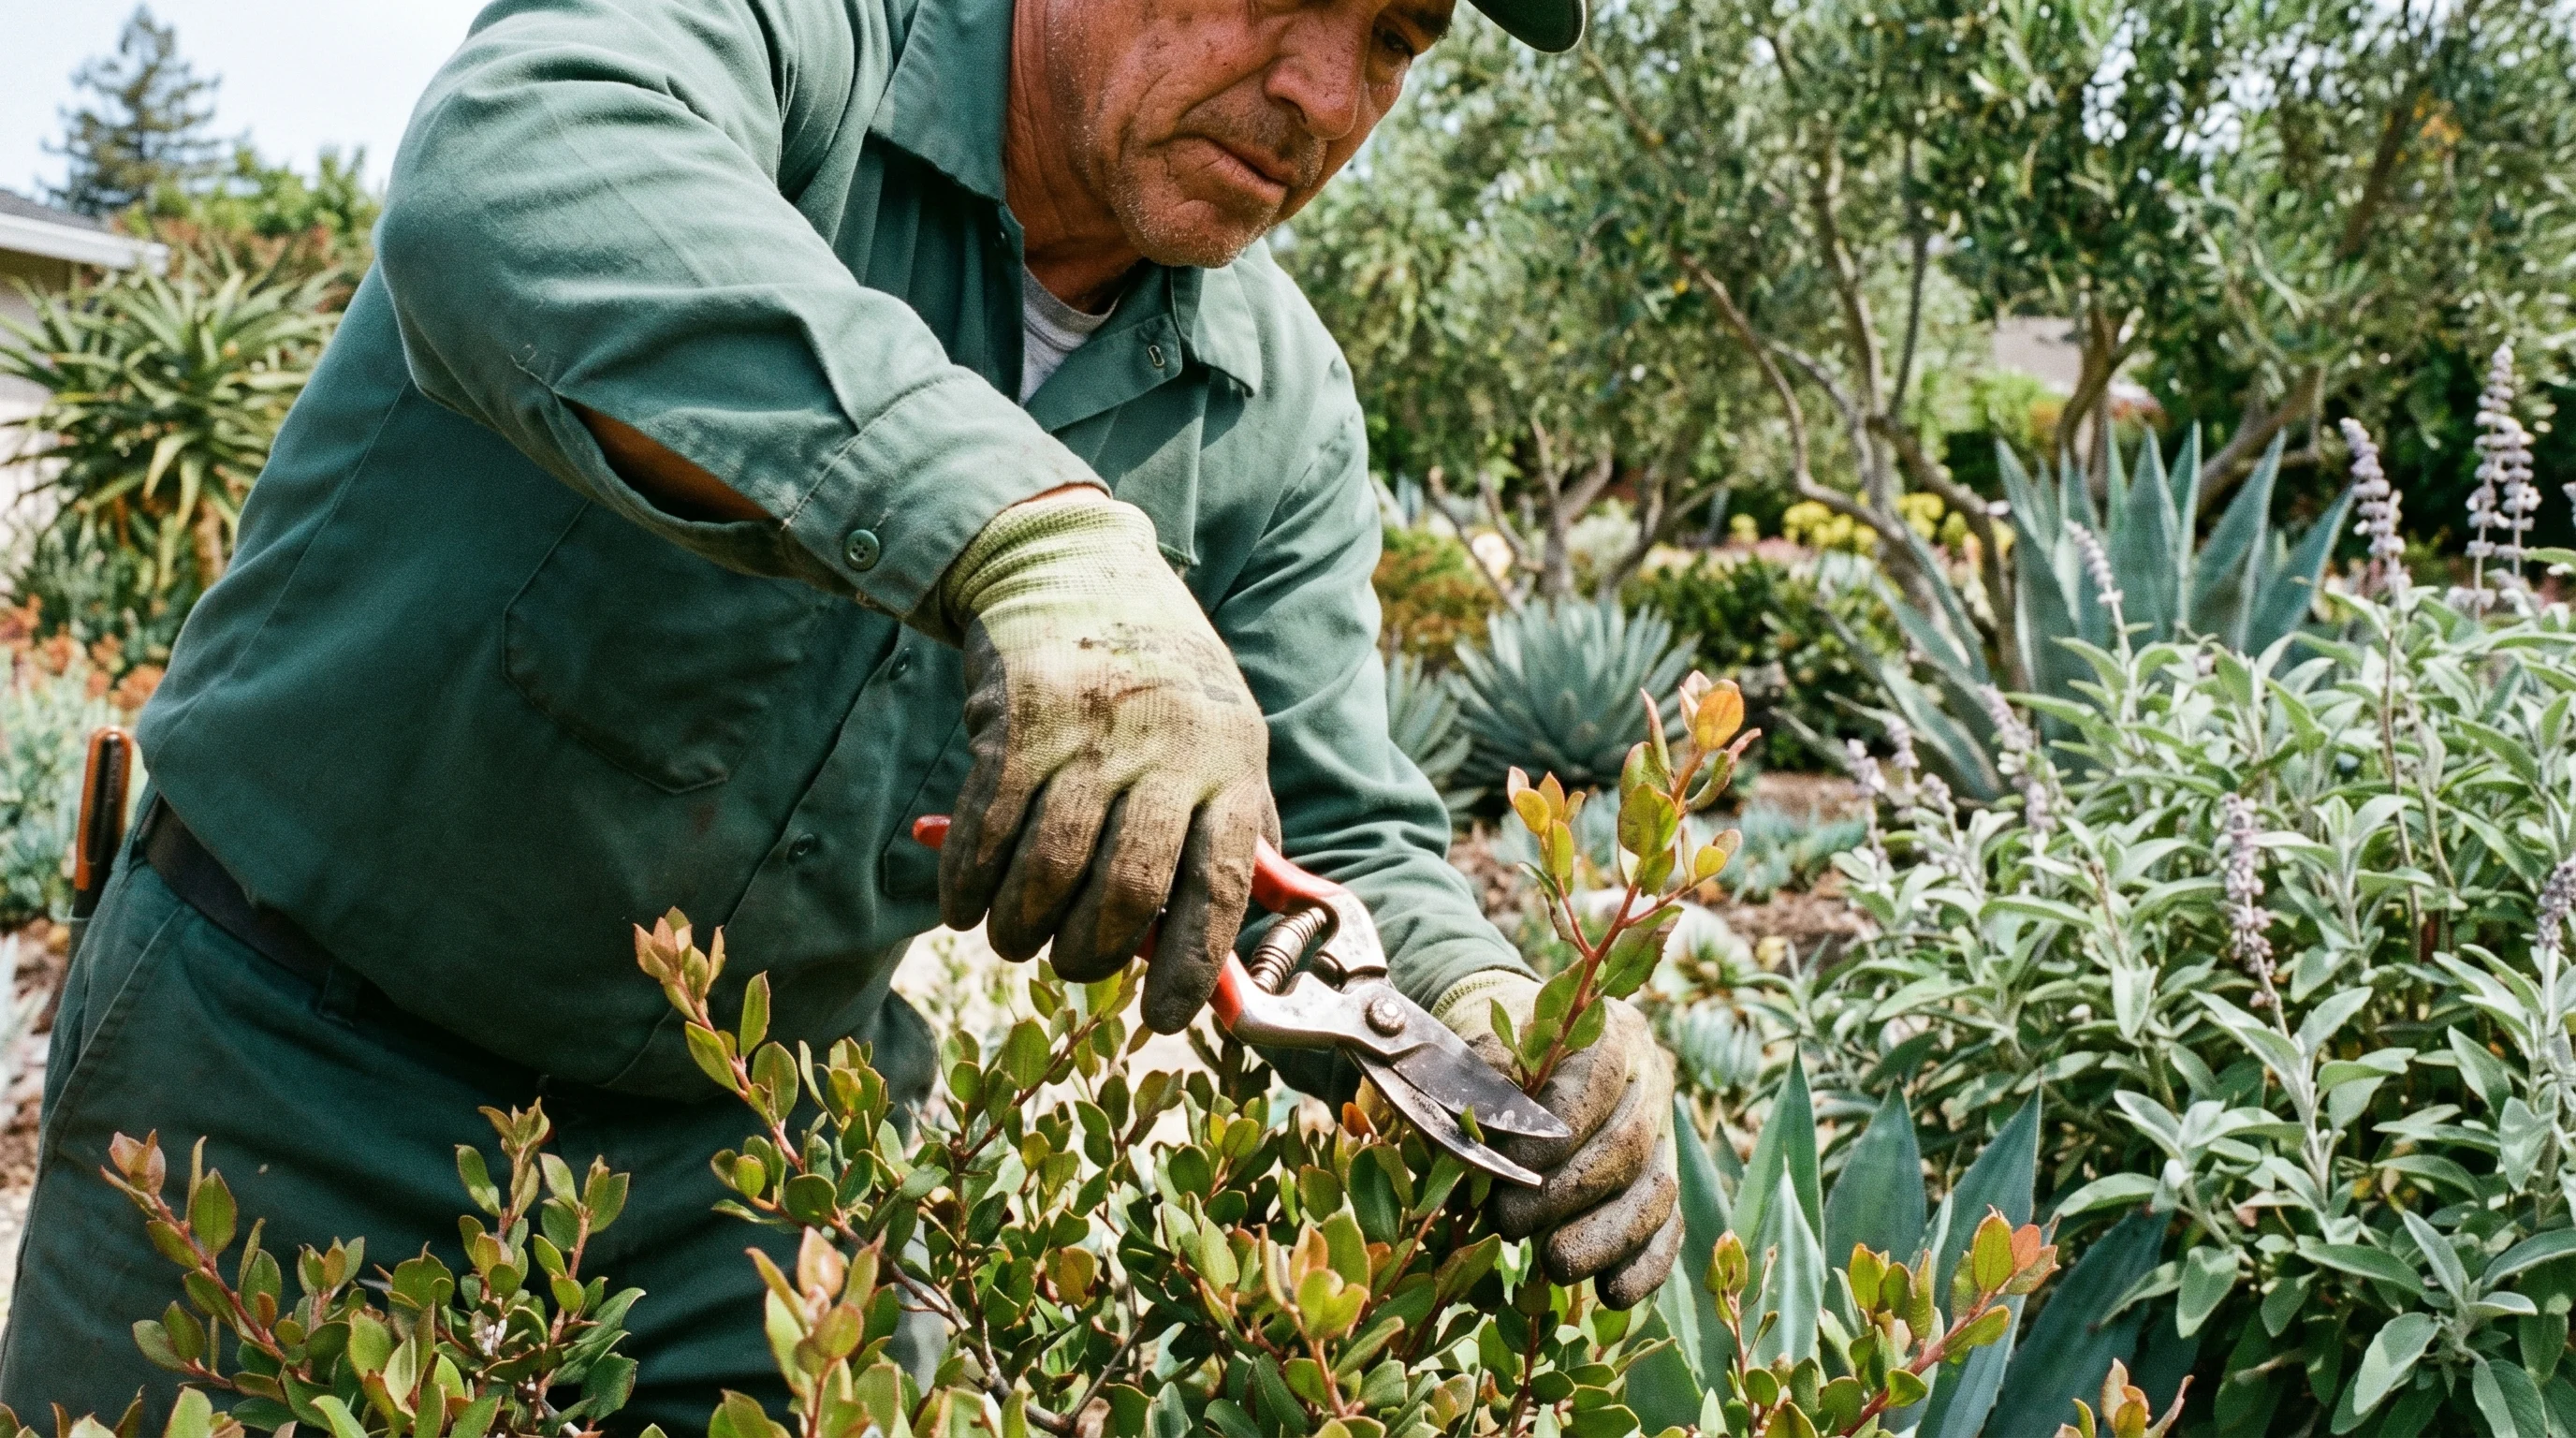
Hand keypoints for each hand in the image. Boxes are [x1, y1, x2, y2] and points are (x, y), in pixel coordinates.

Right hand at [937, 490, 1276, 1032]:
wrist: (1077, 569)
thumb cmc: (1160, 682)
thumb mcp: (1220, 745)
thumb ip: (1225, 840)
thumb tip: (1221, 962)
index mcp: (1232, 762)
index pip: (1219, 887)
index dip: (1188, 967)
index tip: (1160, 1021)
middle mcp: (1168, 747)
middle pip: (1126, 890)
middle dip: (1088, 955)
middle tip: (1068, 964)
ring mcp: (1092, 731)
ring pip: (1048, 870)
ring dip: (1019, 928)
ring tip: (1013, 937)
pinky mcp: (1020, 718)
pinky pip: (986, 829)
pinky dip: (966, 883)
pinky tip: (962, 904)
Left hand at [1435, 971, 1682, 1307]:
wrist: (1522, 1047)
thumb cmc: (1494, 1045)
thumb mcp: (1479, 1039)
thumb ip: (1482, 1069)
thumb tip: (1486, 1105)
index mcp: (1609, 1032)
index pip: (1598, 1079)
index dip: (1560, 1125)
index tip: (1512, 1164)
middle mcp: (1650, 1078)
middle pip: (1628, 1143)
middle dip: (1569, 1191)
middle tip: (1508, 1221)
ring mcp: (1664, 1132)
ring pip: (1656, 1191)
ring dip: (1606, 1237)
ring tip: (1553, 1266)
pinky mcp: (1663, 1179)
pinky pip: (1668, 1226)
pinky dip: (1644, 1264)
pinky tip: (1612, 1293)